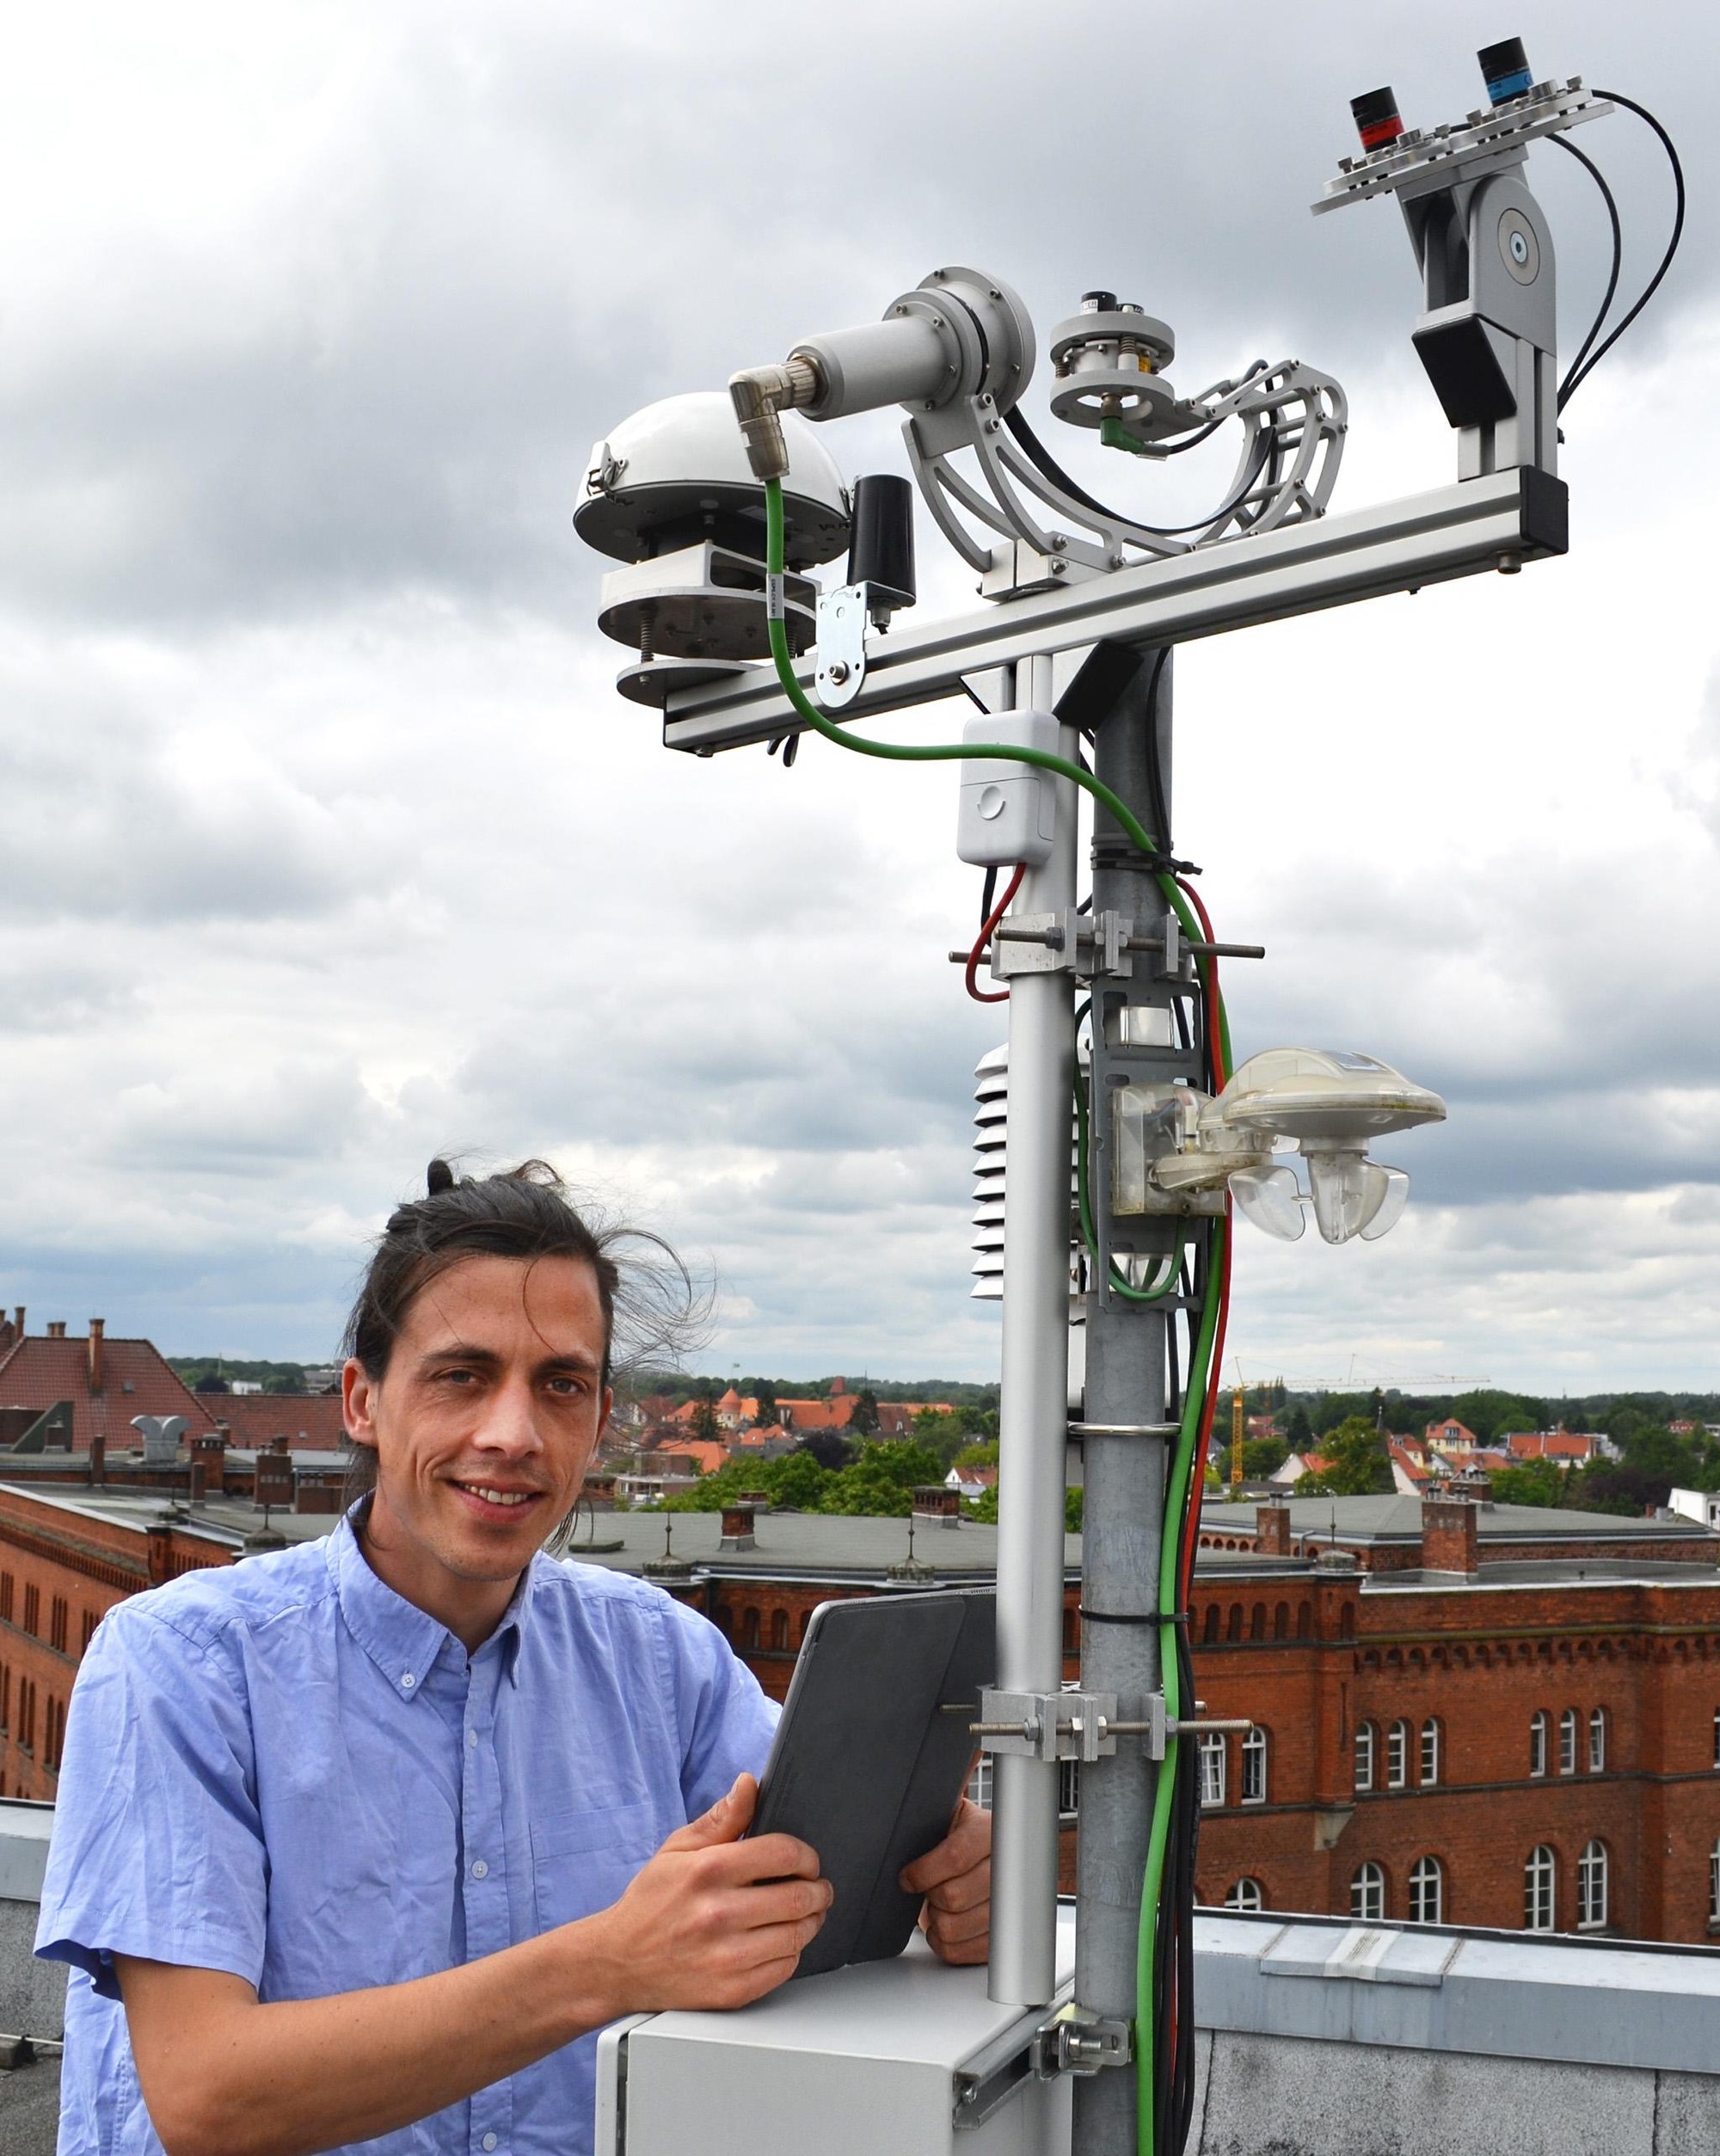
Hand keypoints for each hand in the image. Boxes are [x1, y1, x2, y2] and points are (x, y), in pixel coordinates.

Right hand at [579, 1774, 831, 2013]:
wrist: (618, 1962)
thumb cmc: (651, 1902)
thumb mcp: (678, 1849)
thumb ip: (721, 1818)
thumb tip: (749, 1785)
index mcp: (708, 1870)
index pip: (784, 1854)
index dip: (806, 1855)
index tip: (807, 1861)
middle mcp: (719, 1914)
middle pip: (799, 1897)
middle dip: (818, 1889)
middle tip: (817, 1887)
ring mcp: (726, 1957)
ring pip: (798, 1934)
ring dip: (811, 1921)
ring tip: (803, 1913)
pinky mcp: (732, 1991)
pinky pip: (785, 1968)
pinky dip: (791, 1952)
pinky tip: (779, 1941)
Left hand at [900, 1797, 990, 1965]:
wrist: (994, 1859)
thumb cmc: (963, 1837)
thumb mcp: (951, 1815)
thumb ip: (933, 1813)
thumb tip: (906, 1811)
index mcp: (991, 1833)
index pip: (956, 1857)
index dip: (923, 1871)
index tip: (907, 1878)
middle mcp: (1006, 1870)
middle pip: (953, 1896)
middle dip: (929, 1895)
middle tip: (927, 1889)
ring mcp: (1007, 1908)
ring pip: (953, 1928)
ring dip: (935, 1919)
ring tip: (938, 1904)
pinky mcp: (999, 1939)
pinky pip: (958, 1951)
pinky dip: (941, 1941)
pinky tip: (944, 1923)